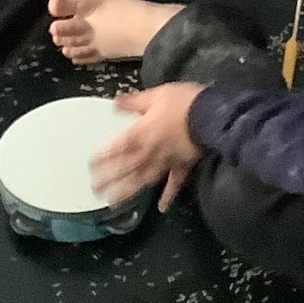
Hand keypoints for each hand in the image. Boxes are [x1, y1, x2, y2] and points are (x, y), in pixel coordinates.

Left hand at [91, 83, 203, 210]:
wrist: (213, 115)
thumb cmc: (184, 102)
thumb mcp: (157, 94)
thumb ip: (135, 101)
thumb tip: (115, 103)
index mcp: (142, 132)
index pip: (118, 147)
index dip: (103, 156)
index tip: (90, 165)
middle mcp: (150, 151)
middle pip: (126, 167)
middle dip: (110, 179)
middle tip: (95, 190)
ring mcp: (167, 161)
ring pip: (144, 179)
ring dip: (129, 191)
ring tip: (114, 202)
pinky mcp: (183, 166)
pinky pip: (174, 184)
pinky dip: (168, 196)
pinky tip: (161, 208)